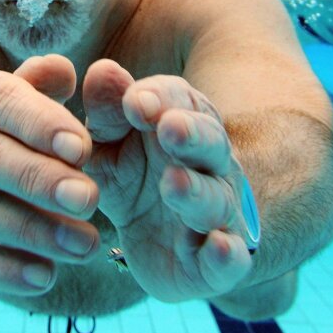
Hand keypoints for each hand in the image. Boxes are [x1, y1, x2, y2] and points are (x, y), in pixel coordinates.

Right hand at [0, 55, 100, 295]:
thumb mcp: (17, 102)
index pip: (0, 101)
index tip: (83, 148)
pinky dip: (0, 270)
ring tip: (84, 245)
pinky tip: (45, 277)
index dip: (41, 123)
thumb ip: (45, 85)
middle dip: (39, 179)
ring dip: (32, 231)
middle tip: (89, 199)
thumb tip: (66, 71)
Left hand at [82, 59, 255, 301]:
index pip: (177, 100)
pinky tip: (218, 249)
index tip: (134, 102)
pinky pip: (230, 258)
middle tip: (169, 128)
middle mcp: (208, 163)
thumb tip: (102, 69)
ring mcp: (217, 211)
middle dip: (190, 134)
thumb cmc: (133, 175)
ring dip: (196, 192)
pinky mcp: (216, 263)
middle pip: (208, 142)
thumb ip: (107, 110)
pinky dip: (227, 254)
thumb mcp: (110, 142)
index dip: (158, 98)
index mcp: (181, 123)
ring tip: (173, 184)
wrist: (160, 240)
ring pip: (214, 199)